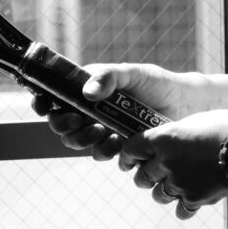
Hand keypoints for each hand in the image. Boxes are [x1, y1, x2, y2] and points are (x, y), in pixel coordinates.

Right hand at [32, 63, 201, 160]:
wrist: (185, 106)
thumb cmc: (157, 83)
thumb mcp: (132, 73)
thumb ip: (109, 77)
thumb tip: (87, 92)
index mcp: (89, 88)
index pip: (57, 95)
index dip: (43, 101)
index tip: (42, 106)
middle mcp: (92, 111)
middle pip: (62, 124)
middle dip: (64, 126)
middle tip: (78, 123)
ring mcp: (104, 130)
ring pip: (78, 142)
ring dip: (83, 140)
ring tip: (102, 132)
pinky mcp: (119, 147)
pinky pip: (103, 155)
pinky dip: (107, 151)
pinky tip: (120, 143)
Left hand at [119, 109, 227, 213]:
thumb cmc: (227, 127)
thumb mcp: (196, 121)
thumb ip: (177, 134)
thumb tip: (170, 141)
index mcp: (164, 137)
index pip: (131, 149)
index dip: (126, 157)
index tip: (127, 162)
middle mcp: (167, 161)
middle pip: (142, 177)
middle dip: (145, 176)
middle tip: (151, 175)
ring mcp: (180, 182)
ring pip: (159, 194)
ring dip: (164, 190)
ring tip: (175, 185)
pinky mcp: (195, 199)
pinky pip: (180, 209)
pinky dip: (184, 206)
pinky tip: (190, 199)